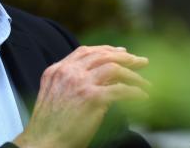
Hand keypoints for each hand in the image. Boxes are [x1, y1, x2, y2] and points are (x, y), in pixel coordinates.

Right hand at [14, 45, 149, 147]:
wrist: (45, 142)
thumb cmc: (50, 126)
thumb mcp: (54, 95)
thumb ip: (70, 82)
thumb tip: (97, 79)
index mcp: (57, 70)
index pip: (85, 51)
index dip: (106, 50)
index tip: (121, 52)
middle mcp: (68, 72)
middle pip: (102, 55)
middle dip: (125, 57)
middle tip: (140, 62)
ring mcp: (80, 83)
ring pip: (113, 68)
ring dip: (133, 75)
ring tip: (144, 83)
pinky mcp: (92, 98)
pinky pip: (120, 89)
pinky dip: (135, 92)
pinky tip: (141, 96)